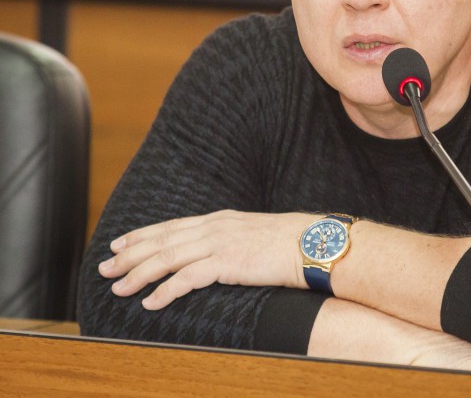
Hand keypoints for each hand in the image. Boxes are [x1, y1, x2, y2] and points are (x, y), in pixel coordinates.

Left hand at [98, 210, 312, 309]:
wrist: (313, 243)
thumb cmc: (289, 242)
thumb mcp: (254, 232)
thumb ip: (231, 238)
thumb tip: (217, 252)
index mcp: (219, 219)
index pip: (171, 226)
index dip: (142, 235)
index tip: (119, 244)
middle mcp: (214, 227)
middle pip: (162, 240)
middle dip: (130, 255)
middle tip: (105, 268)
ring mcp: (220, 243)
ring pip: (168, 257)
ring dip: (139, 274)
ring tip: (119, 288)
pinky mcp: (227, 262)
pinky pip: (188, 278)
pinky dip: (166, 291)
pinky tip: (151, 302)